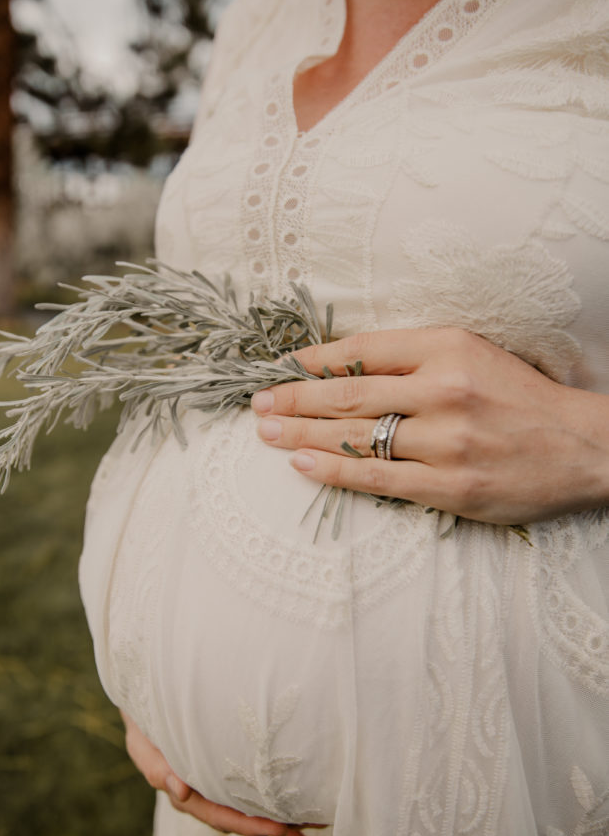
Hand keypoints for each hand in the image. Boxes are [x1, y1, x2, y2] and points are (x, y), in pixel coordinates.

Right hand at [120, 711, 314, 835]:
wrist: (150, 702)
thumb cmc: (146, 723)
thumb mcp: (143, 744)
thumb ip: (158, 768)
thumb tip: (182, 792)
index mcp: (184, 793)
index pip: (219, 816)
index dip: (248, 824)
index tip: (278, 828)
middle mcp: (203, 795)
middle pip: (239, 819)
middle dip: (270, 828)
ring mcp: (214, 784)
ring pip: (248, 808)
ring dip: (277, 818)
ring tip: (309, 829)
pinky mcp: (225, 771)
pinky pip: (250, 789)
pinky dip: (273, 797)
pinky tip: (298, 804)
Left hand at [251, 327, 608, 524]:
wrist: (579, 446)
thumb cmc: (519, 397)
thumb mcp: (472, 354)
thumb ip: (413, 356)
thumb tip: (342, 364)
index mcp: (449, 348)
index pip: (365, 350)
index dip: (318, 359)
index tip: (286, 365)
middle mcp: (444, 390)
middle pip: (350, 394)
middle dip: (295, 398)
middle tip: (259, 402)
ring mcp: (446, 442)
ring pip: (357, 437)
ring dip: (303, 434)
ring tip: (268, 431)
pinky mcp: (449, 487)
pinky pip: (378, 477)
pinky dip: (335, 470)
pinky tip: (303, 464)